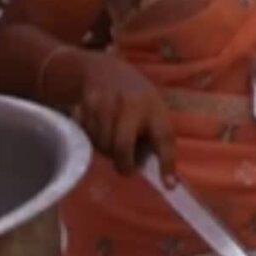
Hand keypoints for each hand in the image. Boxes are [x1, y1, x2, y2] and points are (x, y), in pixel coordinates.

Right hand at [74, 53, 173, 176]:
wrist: (104, 69)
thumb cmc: (136, 98)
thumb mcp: (153, 110)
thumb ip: (157, 138)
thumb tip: (166, 179)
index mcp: (155, 108)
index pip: (164, 138)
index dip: (167, 163)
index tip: (169, 186)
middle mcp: (132, 103)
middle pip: (122, 145)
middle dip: (123, 163)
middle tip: (126, 169)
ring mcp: (106, 102)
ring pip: (102, 144)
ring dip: (106, 151)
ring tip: (112, 141)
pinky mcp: (86, 103)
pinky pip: (86, 136)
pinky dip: (92, 140)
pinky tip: (98, 129)